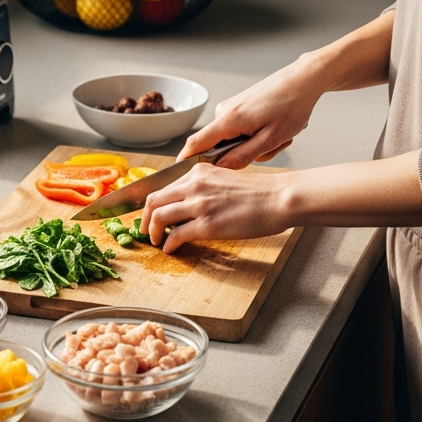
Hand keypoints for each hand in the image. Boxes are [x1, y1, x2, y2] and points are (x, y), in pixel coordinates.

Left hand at [141, 163, 291, 252]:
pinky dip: (169, 244)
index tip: (149, 214)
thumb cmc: (260, 192)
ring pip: (159, 216)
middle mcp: (194, 185)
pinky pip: (176, 235)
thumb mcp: (225, 180)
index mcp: (198, 172)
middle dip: (144, 218)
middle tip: (144, 230)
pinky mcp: (206, 225)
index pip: (163, 186)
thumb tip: (189, 204)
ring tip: (155, 241)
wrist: (278, 198)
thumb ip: (204, 187)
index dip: (151, 204)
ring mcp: (199, 205)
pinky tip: (171, 249)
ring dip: (152, 232)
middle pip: (153, 200)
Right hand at [179, 59, 325, 169]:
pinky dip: (258, 134)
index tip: (180, 177)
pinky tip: (274, 126)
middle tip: (271, 146)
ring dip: (256, 144)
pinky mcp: (239, 107)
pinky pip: (241, 130)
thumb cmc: (292, 105)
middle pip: (219, 146)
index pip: (195, 144)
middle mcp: (225, 111)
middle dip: (244, 153)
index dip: (186, 162)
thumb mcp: (270, 139)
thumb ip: (242, 157)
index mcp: (229, 119)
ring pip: (234, 140)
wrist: (303, 80)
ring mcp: (231, 108)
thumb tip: (219, 169)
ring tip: (278, 135)